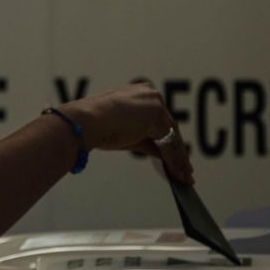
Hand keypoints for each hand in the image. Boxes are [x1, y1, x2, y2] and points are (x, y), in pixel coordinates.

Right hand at [60, 83, 193, 183]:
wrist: (84, 122)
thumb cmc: (95, 126)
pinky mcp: (156, 119)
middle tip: (185, 169)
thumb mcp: (126, 132)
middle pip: (170, 128)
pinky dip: (174, 161)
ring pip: (172, 137)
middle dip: (178, 151)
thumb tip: (161, 153)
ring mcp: (155, 105)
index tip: (176, 154)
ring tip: (185, 177)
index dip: (168, 139)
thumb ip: (145, 139)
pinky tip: (177, 174)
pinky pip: (168, 145)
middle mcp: (151, 95)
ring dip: (180, 160)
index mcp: (142, 92)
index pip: (160, 119)